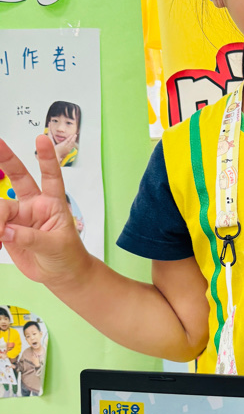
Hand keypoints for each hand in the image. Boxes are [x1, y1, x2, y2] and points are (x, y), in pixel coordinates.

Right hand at [0, 135, 88, 287]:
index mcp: (53, 203)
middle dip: (6, 159)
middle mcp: (34, 204)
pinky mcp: (7, 229)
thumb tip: (6, 230)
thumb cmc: (68, 256)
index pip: (50, 176)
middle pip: (18, 177)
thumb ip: (31, 237)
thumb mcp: (56, 246)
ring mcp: (19, 216)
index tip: (42, 139)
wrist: (61, 275)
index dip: (46, 158)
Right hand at [49, 131, 76, 164]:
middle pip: (71, 142)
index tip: (72, 135)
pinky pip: (71, 148)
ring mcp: (67, 150)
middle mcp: (66, 147)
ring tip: (74, 138)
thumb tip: (50, 133)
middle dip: (73, 138)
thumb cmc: (53, 151)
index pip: (67, 140)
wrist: (55, 157)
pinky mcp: (67, 152)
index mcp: (62, 145)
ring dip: (73, 141)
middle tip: (75, 135)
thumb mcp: (52, 144)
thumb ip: (51, 138)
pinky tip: (73, 143)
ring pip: (72, 145)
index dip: (70, 137)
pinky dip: (72, 145)